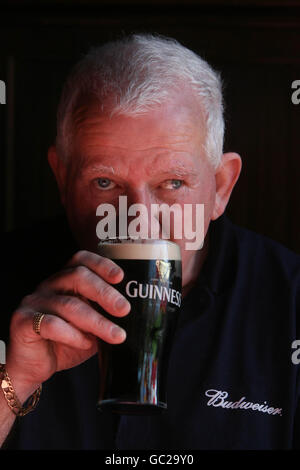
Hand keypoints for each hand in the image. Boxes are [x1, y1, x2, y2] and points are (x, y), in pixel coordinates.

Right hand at [6, 250, 130, 395]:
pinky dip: (73, 335)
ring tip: (117, 336)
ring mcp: (34, 302)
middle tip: (125, 310)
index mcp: (64, 281)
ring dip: (97, 321)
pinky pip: (51, 324)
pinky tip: (86, 344)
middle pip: (78, 277)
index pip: (81, 260)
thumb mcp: (91, 328)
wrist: (33, 367)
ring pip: (69, 305)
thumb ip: (107, 318)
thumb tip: (141, 318)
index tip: (121, 277)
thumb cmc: (65, 343)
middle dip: (105, 293)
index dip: (101, 264)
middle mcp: (48, 286)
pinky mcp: (23, 322)